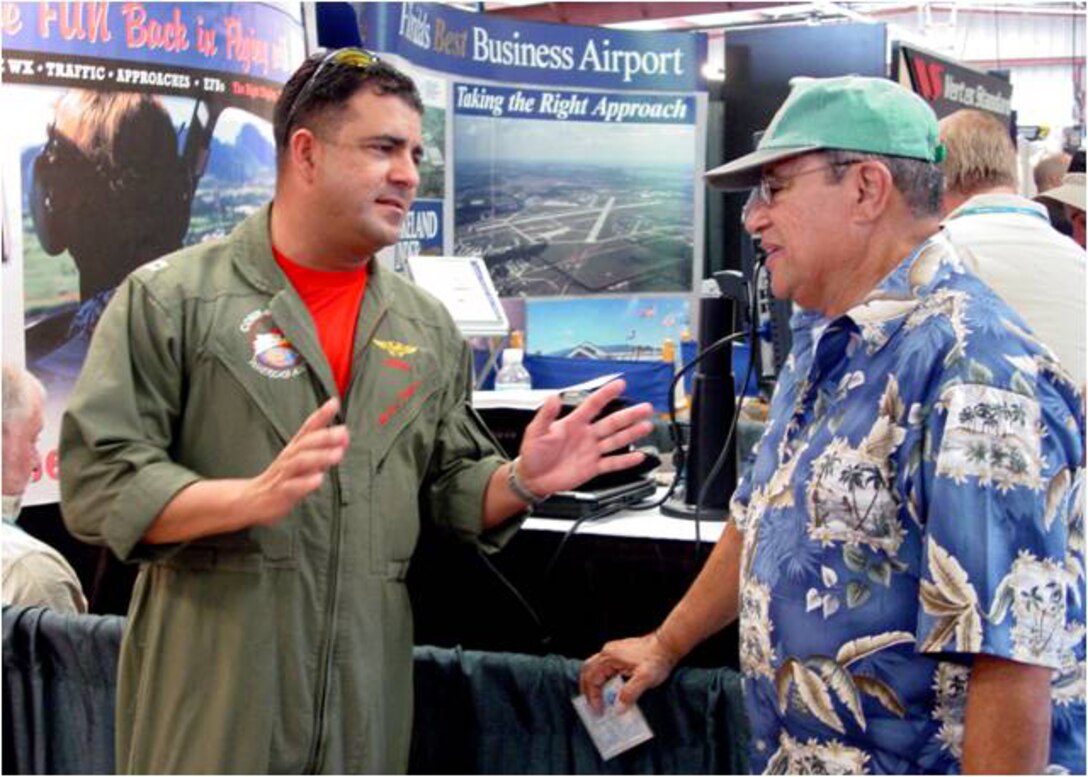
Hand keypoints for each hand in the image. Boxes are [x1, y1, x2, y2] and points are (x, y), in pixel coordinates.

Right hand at [245, 398, 348, 524]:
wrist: (253, 499)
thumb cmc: (284, 476)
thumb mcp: (303, 458)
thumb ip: (323, 447)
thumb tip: (345, 434)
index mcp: (295, 447)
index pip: (308, 427)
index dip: (321, 414)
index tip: (334, 402)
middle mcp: (289, 457)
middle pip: (305, 443)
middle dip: (325, 436)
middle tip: (343, 432)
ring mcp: (283, 474)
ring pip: (299, 462)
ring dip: (319, 457)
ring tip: (338, 454)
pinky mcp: (280, 492)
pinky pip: (292, 487)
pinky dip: (305, 483)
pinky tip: (318, 479)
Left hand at [516, 379, 653, 496]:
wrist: (532, 478)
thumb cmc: (532, 453)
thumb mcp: (535, 431)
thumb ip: (545, 415)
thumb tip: (552, 398)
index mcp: (573, 423)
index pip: (593, 405)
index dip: (606, 394)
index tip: (620, 385)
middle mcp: (586, 435)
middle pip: (611, 422)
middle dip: (629, 414)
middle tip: (645, 407)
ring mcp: (591, 451)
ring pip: (615, 440)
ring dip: (631, 433)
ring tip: (646, 426)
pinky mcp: (592, 467)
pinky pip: (612, 463)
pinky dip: (626, 461)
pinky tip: (638, 456)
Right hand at [579, 631, 679, 713]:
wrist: (668, 645)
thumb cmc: (657, 659)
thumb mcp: (645, 678)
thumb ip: (630, 693)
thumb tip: (618, 708)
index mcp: (608, 657)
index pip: (591, 678)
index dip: (593, 696)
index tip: (598, 711)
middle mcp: (607, 652)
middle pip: (588, 671)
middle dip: (588, 690)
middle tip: (591, 707)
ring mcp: (613, 652)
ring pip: (595, 669)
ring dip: (594, 685)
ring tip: (598, 701)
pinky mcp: (620, 654)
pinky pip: (605, 669)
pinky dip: (603, 681)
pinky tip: (610, 691)